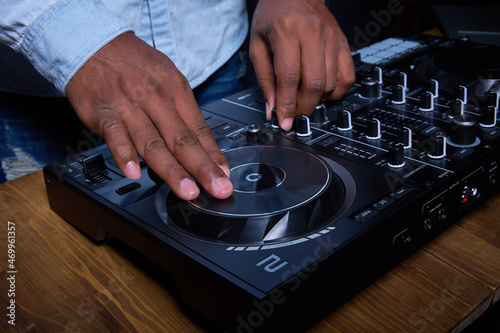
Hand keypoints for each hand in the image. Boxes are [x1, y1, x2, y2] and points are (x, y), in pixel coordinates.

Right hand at [66, 33, 232, 199]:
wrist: (92, 41)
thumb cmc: (133, 63)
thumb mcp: (167, 78)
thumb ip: (182, 114)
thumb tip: (203, 146)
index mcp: (176, 89)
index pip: (199, 129)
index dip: (213, 155)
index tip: (224, 176)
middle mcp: (156, 97)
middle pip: (182, 139)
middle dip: (202, 167)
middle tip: (217, 189)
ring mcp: (129, 104)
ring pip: (153, 141)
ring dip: (171, 169)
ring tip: (186, 189)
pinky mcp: (103, 110)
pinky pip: (114, 133)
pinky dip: (123, 152)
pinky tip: (132, 170)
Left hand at [250, 0, 355, 129]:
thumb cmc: (273, 16)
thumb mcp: (258, 46)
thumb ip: (265, 79)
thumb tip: (273, 109)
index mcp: (286, 31)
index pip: (289, 77)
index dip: (287, 104)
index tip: (284, 121)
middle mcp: (312, 33)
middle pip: (314, 83)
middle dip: (303, 107)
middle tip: (294, 114)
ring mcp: (332, 38)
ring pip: (331, 83)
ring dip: (318, 100)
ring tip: (304, 99)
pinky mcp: (344, 43)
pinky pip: (348, 76)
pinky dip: (337, 91)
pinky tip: (323, 91)